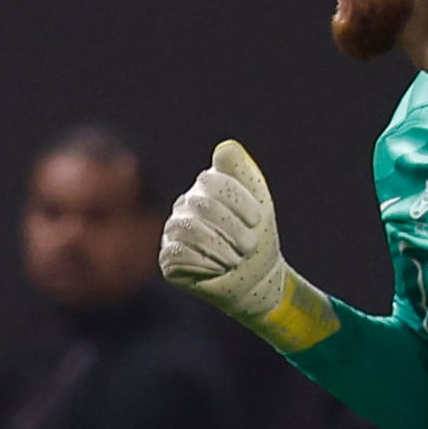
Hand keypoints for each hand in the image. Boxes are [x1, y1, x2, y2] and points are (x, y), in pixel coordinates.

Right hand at [163, 140, 329, 350]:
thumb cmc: (259, 240)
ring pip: (188, 229)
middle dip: (232, 228)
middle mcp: (185, 205)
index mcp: (205, 187)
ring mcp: (173, 232)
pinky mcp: (168, 258)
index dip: (237, 200)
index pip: (211, 181)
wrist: (257, 280)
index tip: (257, 220)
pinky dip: (205, 263)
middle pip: (202, 205)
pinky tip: (218, 269)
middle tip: (249, 245)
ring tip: (235, 259)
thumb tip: (224, 148)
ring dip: (221, 247)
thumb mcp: (259, 201)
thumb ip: (243, 171)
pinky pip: (178, 253)